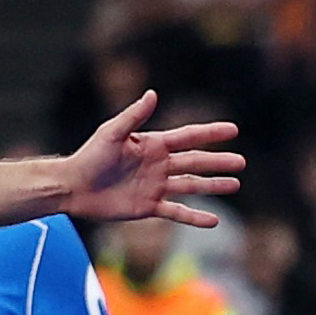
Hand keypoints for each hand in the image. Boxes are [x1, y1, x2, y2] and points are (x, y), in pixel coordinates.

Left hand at [64, 91, 242, 226]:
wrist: (73, 187)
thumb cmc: (89, 156)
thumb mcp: (112, 133)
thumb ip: (134, 116)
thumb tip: (153, 93)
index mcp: (153, 145)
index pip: (188, 137)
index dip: (211, 133)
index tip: (234, 130)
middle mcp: (158, 165)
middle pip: (195, 162)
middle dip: (218, 162)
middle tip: (242, 162)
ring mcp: (155, 187)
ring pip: (191, 186)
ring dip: (213, 186)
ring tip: (235, 185)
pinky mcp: (148, 207)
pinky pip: (176, 212)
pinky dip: (194, 217)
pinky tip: (213, 221)